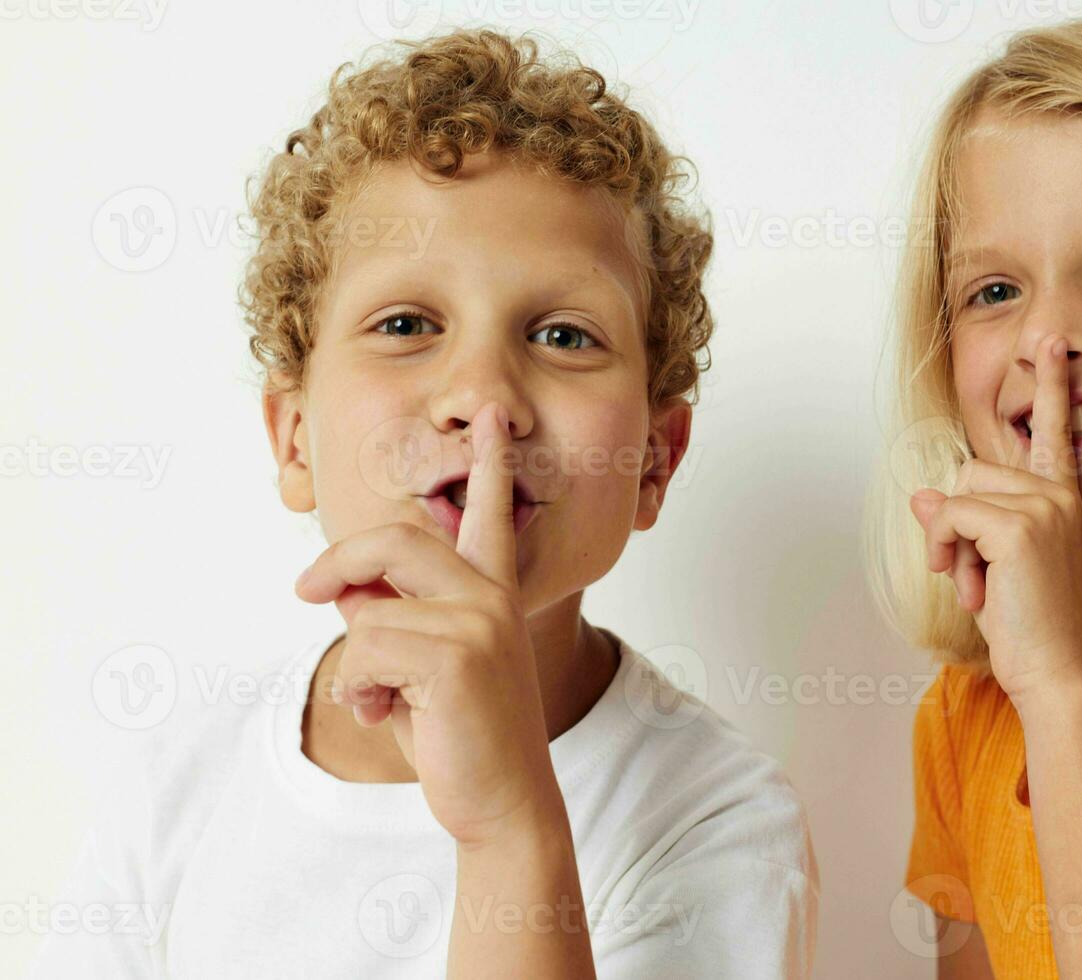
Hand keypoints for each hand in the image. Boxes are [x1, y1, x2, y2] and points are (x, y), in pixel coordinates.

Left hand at [294, 401, 558, 846]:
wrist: (501, 801)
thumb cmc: (458, 733)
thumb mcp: (417, 664)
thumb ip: (390, 615)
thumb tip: (344, 588)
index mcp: (491, 591)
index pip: (489, 515)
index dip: (490, 463)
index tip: (493, 418)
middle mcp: (491, 595)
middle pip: (395, 540)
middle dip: (338, 562)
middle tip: (306, 593)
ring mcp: (479, 620)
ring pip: (368, 610)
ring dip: (355, 662)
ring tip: (382, 699)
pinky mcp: (458, 654)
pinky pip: (366, 650)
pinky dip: (358, 689)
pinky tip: (387, 715)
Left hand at [909, 333, 1081, 706]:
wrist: (1054, 673)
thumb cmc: (1028, 626)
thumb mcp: (988, 565)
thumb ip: (964, 522)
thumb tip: (923, 493)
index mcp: (1060, 499)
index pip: (1052, 432)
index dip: (1051, 385)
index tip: (1049, 342)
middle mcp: (1057, 494)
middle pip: (971, 469)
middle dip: (957, 522)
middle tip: (979, 576)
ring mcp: (1042, 507)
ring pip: (956, 494)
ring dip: (951, 543)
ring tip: (981, 586)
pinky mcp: (1020, 526)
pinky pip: (951, 515)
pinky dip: (947, 552)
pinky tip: (975, 590)